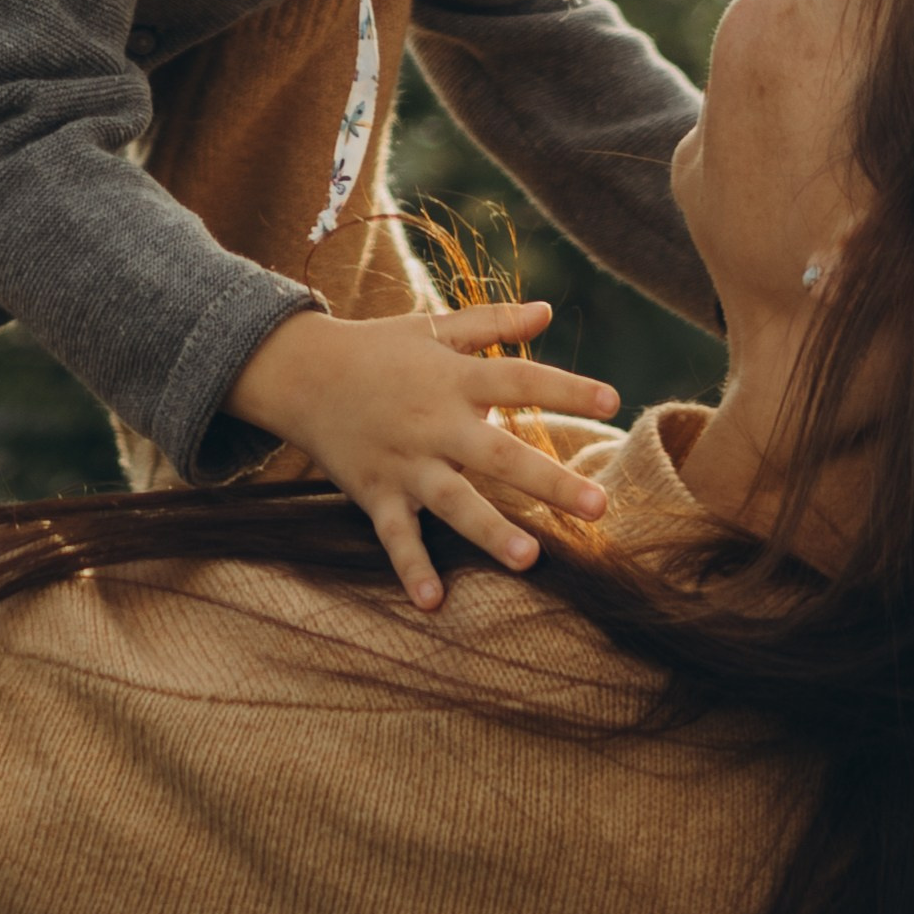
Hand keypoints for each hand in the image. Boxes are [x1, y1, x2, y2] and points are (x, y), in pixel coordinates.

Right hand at [224, 300, 618, 610]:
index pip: (519, 380)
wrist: (300, 373)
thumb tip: (549, 311)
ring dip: (489, 530)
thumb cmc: (377, 349)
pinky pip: (395, 535)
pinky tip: (432, 602)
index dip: (565, 387)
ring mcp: (404, 462)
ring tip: (530, 560)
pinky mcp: (375, 492)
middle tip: (599, 506)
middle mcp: (433, 422)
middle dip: (548, 481)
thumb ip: (492, 324)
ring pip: (451, 501)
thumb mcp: (434, 328)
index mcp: (453, 378)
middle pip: (497, 454)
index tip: (613, 399)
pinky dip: (410, 568)